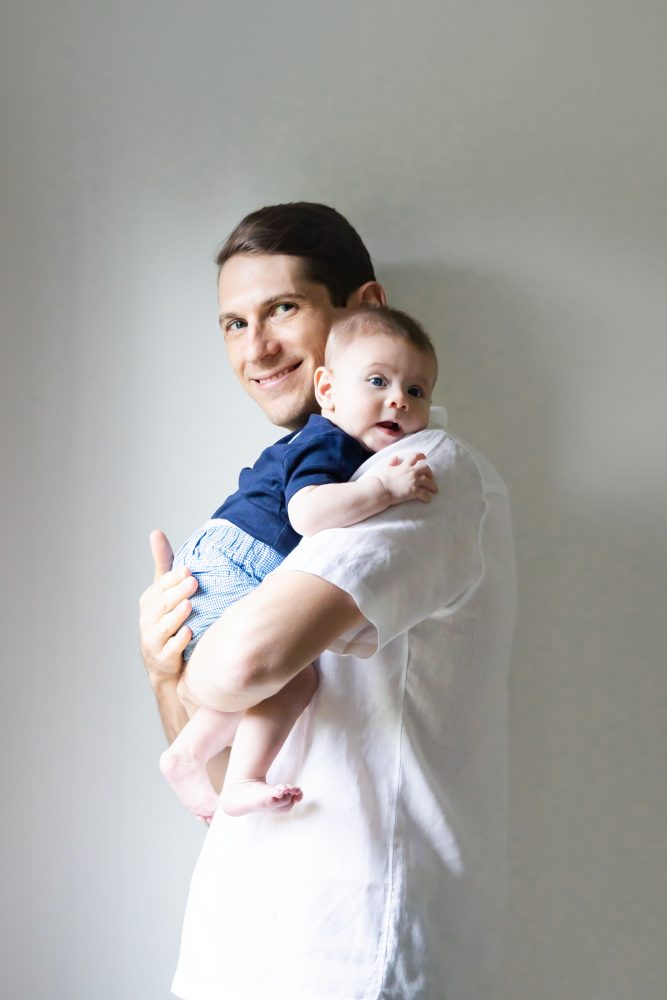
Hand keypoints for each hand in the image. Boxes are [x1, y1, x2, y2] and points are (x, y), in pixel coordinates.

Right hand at [139, 529, 197, 683]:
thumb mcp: (164, 592)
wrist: (167, 664)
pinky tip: (190, 633)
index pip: (160, 587)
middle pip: (162, 604)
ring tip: (190, 605)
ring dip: (177, 615)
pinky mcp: (162, 658)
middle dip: (177, 592)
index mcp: (149, 602)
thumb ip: (163, 564)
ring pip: (165, 626)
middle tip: (194, 582)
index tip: (188, 569)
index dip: (173, 578)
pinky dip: (179, 641)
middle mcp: (148, 620)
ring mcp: (154, 640)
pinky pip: (170, 649)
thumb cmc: (167, 621)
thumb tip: (155, 532)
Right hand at [374, 452, 437, 504]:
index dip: (421, 456)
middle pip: (425, 468)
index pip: (415, 457)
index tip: (425, 457)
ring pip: (428, 482)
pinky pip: (425, 494)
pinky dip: (427, 497)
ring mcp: (414, 481)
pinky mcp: (414, 491)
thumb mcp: (385, 467)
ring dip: (433, 485)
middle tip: (431, 477)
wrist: (380, 489)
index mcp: (404, 465)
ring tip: (434, 490)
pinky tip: (428, 499)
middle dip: (430, 472)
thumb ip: (391, 462)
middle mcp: (411, 472)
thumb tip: (395, 457)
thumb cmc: (380, 479)